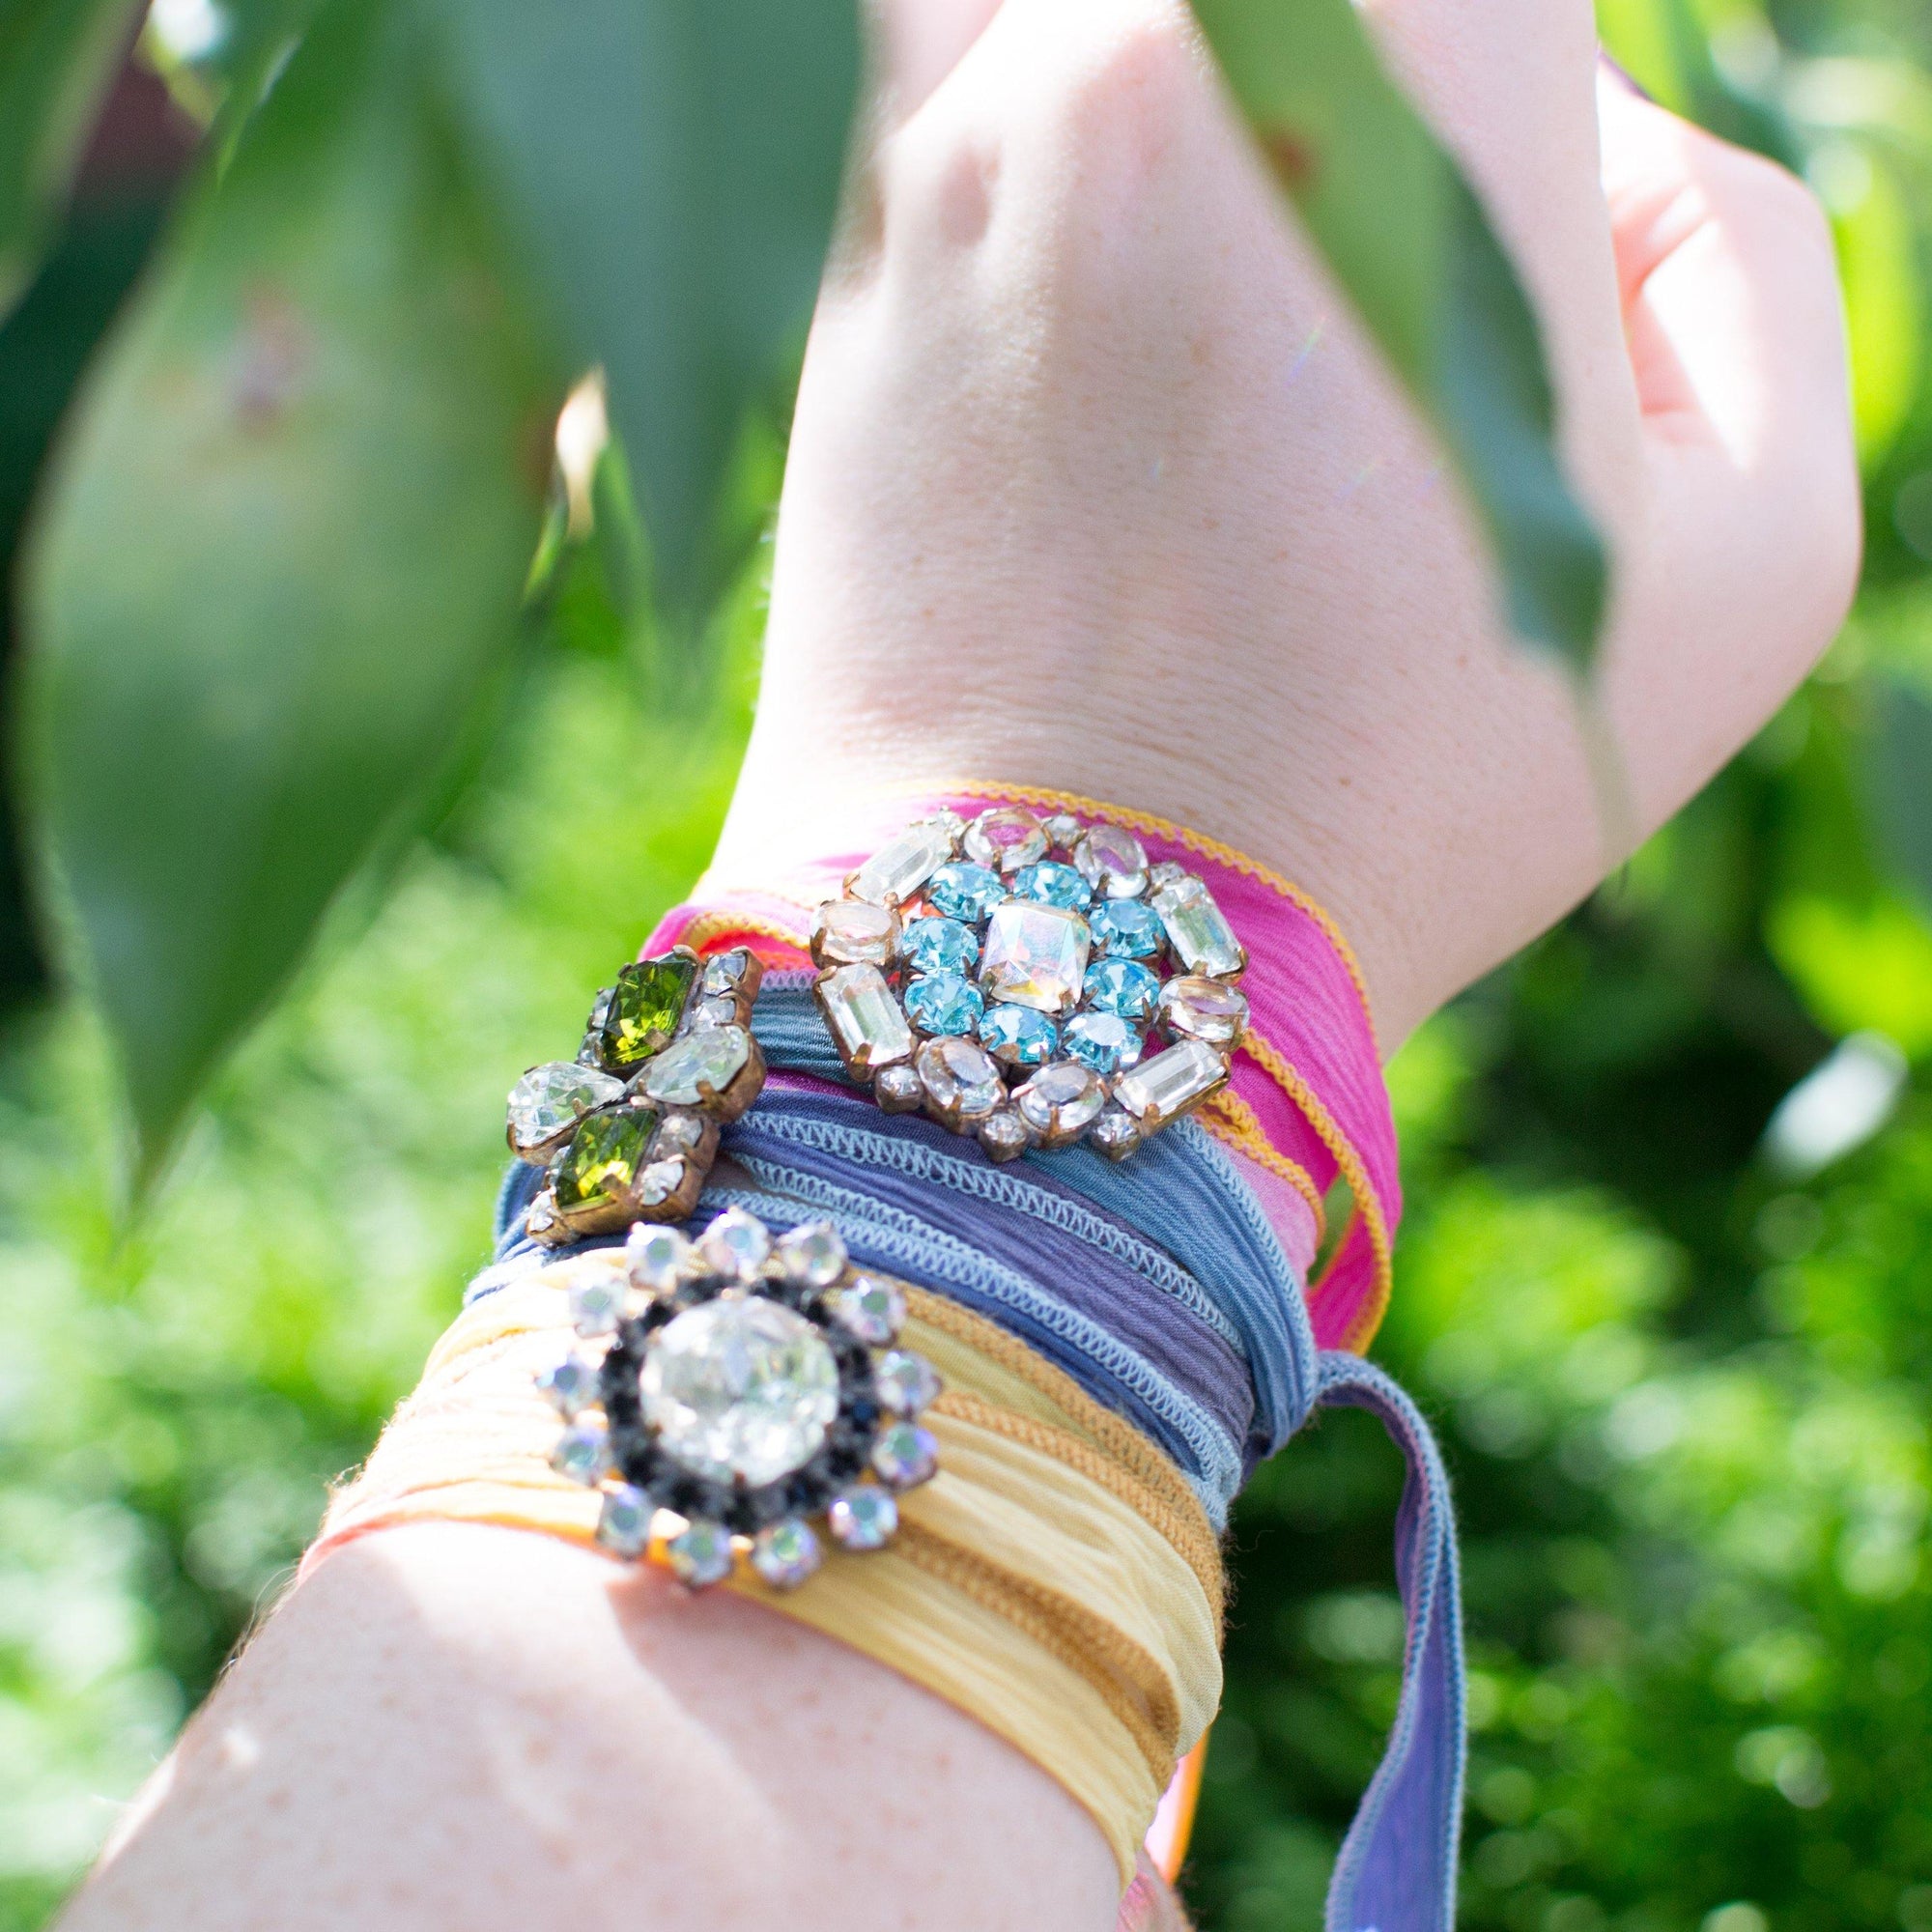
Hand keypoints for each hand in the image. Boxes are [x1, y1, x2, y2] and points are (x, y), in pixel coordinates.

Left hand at [713, 0, 1858, 1045]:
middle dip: (1359, 105)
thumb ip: (1729, 256)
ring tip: (1216, 347)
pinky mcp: (841, 244)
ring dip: (1180, 125)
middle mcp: (1148, 37)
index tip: (1495, 235)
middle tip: (1358, 322)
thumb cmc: (1415, 788)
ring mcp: (957, 131)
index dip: (1511, 95)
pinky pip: (948, 79)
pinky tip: (1093, 347)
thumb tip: (1587, 130)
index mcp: (1410, 67)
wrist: (1066, 935)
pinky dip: (1040, 161)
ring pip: (1105, 20)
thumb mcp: (1743, 557)